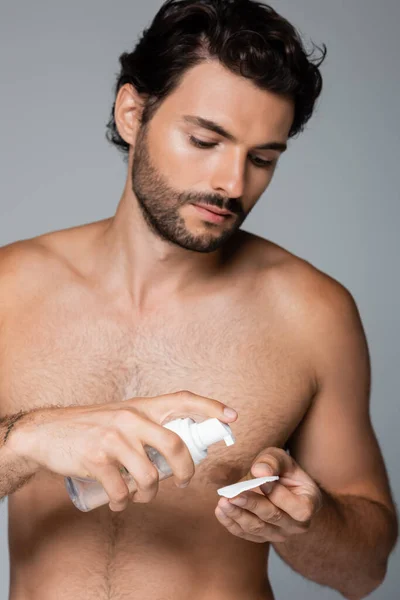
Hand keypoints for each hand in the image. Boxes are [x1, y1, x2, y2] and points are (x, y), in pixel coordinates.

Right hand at [6, 391, 237, 510]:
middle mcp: (130, 419)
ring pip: (149, 476)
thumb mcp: (121, 416)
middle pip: (175, 444)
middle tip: (184, 482)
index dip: (210, 406)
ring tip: (141, 495)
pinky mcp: (96, 459)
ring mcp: (113, 439)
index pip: (182, 399)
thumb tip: (177, 449)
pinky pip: (122, 491)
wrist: (46, 432)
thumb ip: (146, 426)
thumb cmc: (90, 427)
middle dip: (186, 469)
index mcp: (140, 406)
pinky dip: (123, 503)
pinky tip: (118, 502)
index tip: (232, 417)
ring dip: (149, 494)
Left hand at [215, 447, 321, 542]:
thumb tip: (259, 471)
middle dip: (252, 505)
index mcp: (308, 505)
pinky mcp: (262, 536)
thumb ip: (272, 462)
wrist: (280, 486)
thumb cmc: (283, 471)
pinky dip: (232, 524)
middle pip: (273, 517)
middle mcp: (296, 525)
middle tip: (233, 495)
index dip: (278, 495)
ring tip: (223, 502)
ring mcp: (279, 534)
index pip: (297, 508)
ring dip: (238, 515)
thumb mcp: (281, 459)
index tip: (260, 479)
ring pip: (258, 528)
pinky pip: (246, 534)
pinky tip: (221, 511)